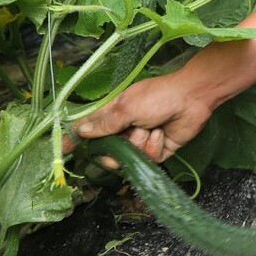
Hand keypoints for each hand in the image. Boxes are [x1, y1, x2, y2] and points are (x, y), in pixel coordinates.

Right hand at [68, 69, 215, 163]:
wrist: (192, 98)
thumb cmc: (158, 96)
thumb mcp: (127, 107)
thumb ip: (105, 123)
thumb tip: (80, 131)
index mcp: (113, 114)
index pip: (89, 129)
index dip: (76, 140)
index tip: (62, 151)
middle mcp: (124, 129)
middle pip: (108, 152)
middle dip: (116, 149)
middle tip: (127, 136)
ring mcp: (141, 141)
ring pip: (129, 156)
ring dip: (140, 142)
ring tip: (151, 127)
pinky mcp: (157, 151)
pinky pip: (148, 159)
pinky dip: (154, 146)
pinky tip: (162, 133)